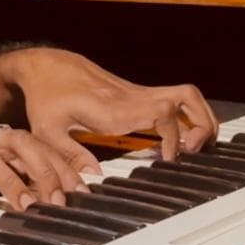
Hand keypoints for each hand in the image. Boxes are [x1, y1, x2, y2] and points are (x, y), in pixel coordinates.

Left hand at [7, 48, 217, 170]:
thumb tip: (97, 179)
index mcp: (112, 108)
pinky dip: (189, 115)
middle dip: (201, 126)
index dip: (174, 137)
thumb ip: (70, 157)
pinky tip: (182, 139)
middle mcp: (130, 97)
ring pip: (186, 94)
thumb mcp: (46, 130)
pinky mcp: (136, 93)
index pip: (160, 113)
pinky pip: (175, 99)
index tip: (169, 160)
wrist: (43, 65)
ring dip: (201, 118)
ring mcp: (136, 92)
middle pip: (185, 98)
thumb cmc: (44, 96)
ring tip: (197, 148)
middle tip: (195, 153)